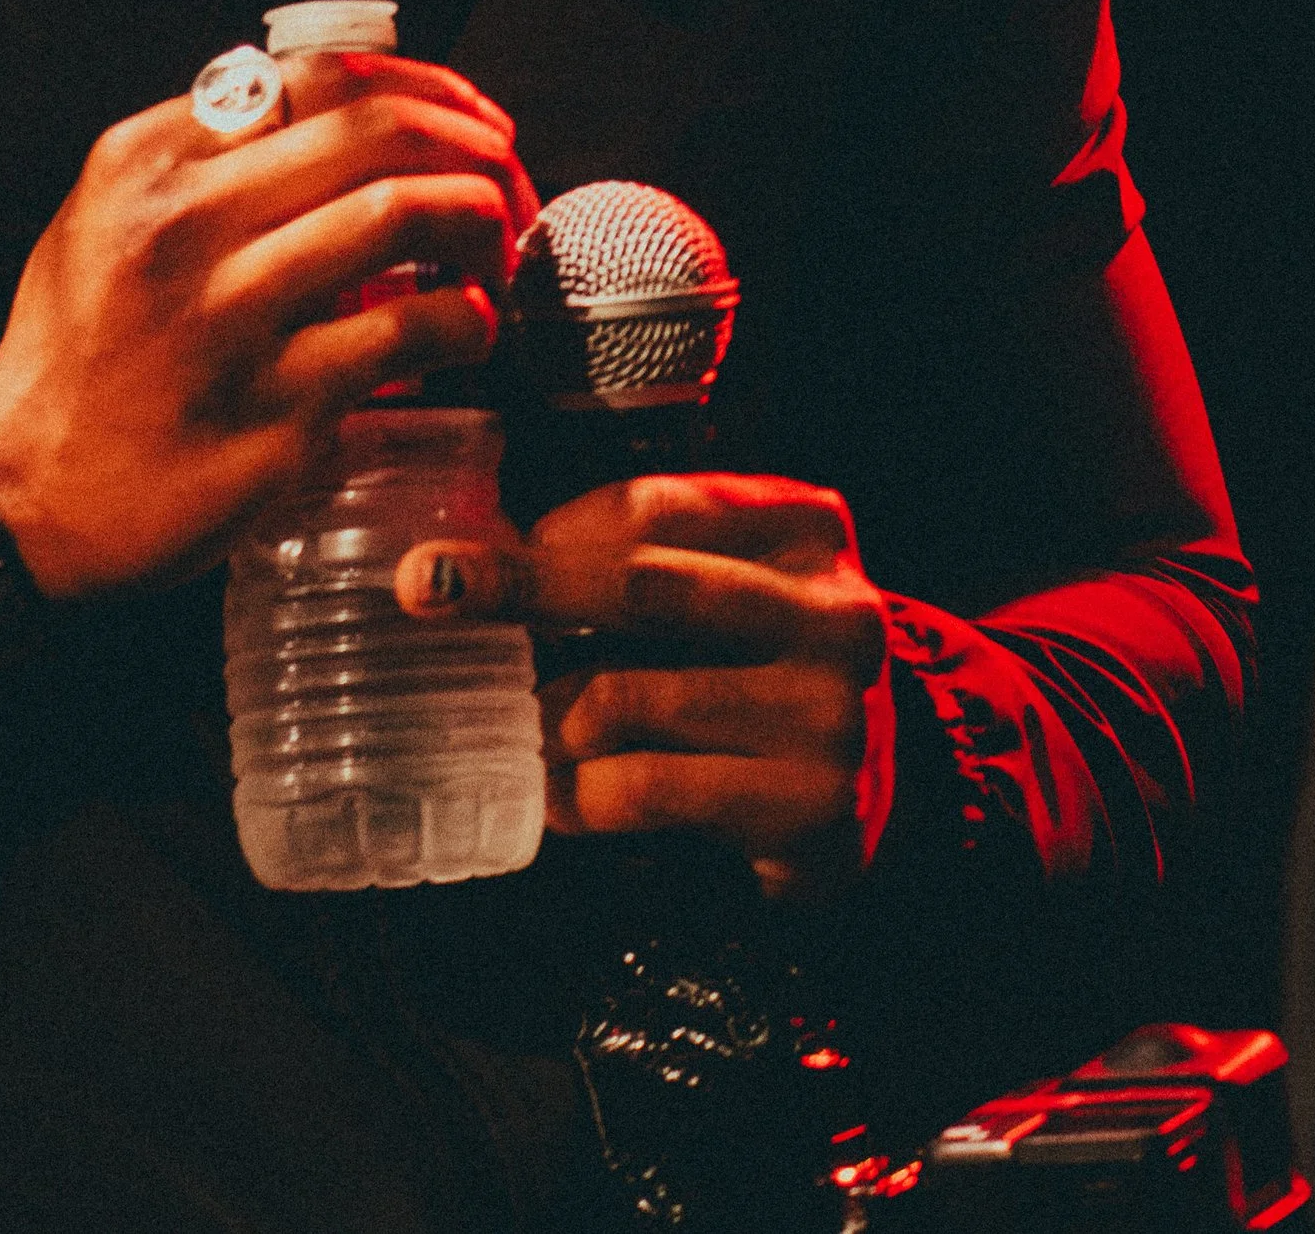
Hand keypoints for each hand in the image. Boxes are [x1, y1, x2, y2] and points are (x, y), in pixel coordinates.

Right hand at [0, 57, 535, 601]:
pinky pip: (406, 335)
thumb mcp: (103, 217)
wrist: (23, 494)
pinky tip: (467, 328)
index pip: (318, 77)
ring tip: (494, 250)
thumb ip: (199, 161)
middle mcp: (187, 224)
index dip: (421, 85)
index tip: (466, 114)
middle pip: (377, 133)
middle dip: (472, 146)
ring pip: (400, 214)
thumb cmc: (76, 355)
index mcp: (150, 162)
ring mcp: (233, 317)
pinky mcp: (276, 410)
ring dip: (480, 222)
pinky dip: (463, 318)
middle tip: (505, 181)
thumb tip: (331, 118)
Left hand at [393, 472, 895, 902]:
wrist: (888, 779)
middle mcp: (829, 611)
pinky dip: (580, 795)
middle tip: (426, 589)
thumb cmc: (770, 659)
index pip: (651, 508)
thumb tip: (488, 551)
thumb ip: (647, 554)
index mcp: (805, 528)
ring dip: (546, 712)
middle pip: (640, 584)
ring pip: (631, 698)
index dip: (549, 529)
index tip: (462, 548)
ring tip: (510, 720)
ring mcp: (824, 712)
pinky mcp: (807, 805)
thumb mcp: (738, 577)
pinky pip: (651, 791)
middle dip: (520, 585)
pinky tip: (552, 795)